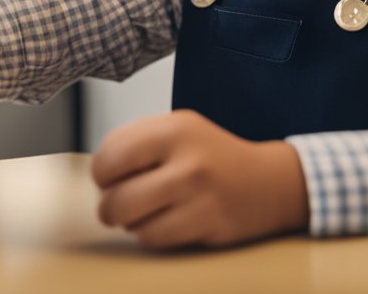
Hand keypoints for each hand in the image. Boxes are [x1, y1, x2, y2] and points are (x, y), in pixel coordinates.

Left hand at [90, 109, 308, 248]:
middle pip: (115, 197)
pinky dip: (151, 235)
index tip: (109, 177)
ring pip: (132, 223)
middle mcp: (188, 160)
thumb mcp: (178, 128)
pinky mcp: (208, 225)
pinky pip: (155, 239)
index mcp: (174, 129)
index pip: (110, 155)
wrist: (269, 182)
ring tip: (146, 211)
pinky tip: (166, 221)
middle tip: (120, 202)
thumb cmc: (213, 155)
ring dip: (130, 222)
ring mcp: (199, 196)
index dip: (101, 173)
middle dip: (109, 205)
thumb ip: (136, 142)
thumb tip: (98, 172)